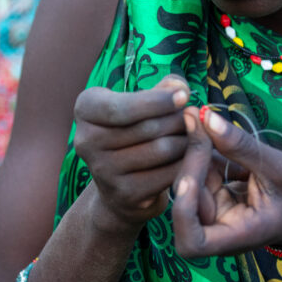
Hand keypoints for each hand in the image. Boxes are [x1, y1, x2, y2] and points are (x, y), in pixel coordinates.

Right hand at [73, 76, 189, 232]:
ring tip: (195, 133)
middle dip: (179, 120)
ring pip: (160, 149)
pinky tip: (191, 156)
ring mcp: (102, 170)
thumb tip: (180, 88)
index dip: (156, 101)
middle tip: (195, 117)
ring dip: (186, 140)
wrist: (120, 182)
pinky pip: (167, 174)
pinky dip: (186, 163)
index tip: (184, 96)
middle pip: (147, 127)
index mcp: (86, 108)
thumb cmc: (135, 129)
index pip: (121, 107)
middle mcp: (86, 140)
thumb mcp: (142, 102)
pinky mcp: (124, 193)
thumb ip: (163, 88)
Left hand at [171, 107, 281, 257]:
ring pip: (188, 182)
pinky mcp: (214, 196)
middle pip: (186, 202)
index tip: (191, 179)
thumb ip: (241, 146)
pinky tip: (209, 130)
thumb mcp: (279, 167)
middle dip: (191, 162)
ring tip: (202, 120)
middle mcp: (219, 228)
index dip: (183, 213)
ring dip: (194, 151)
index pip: (192, 244)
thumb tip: (206, 116)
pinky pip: (198, 173)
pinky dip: (202, 151)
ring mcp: (214, 213)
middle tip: (199, 121)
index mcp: (237, 235)